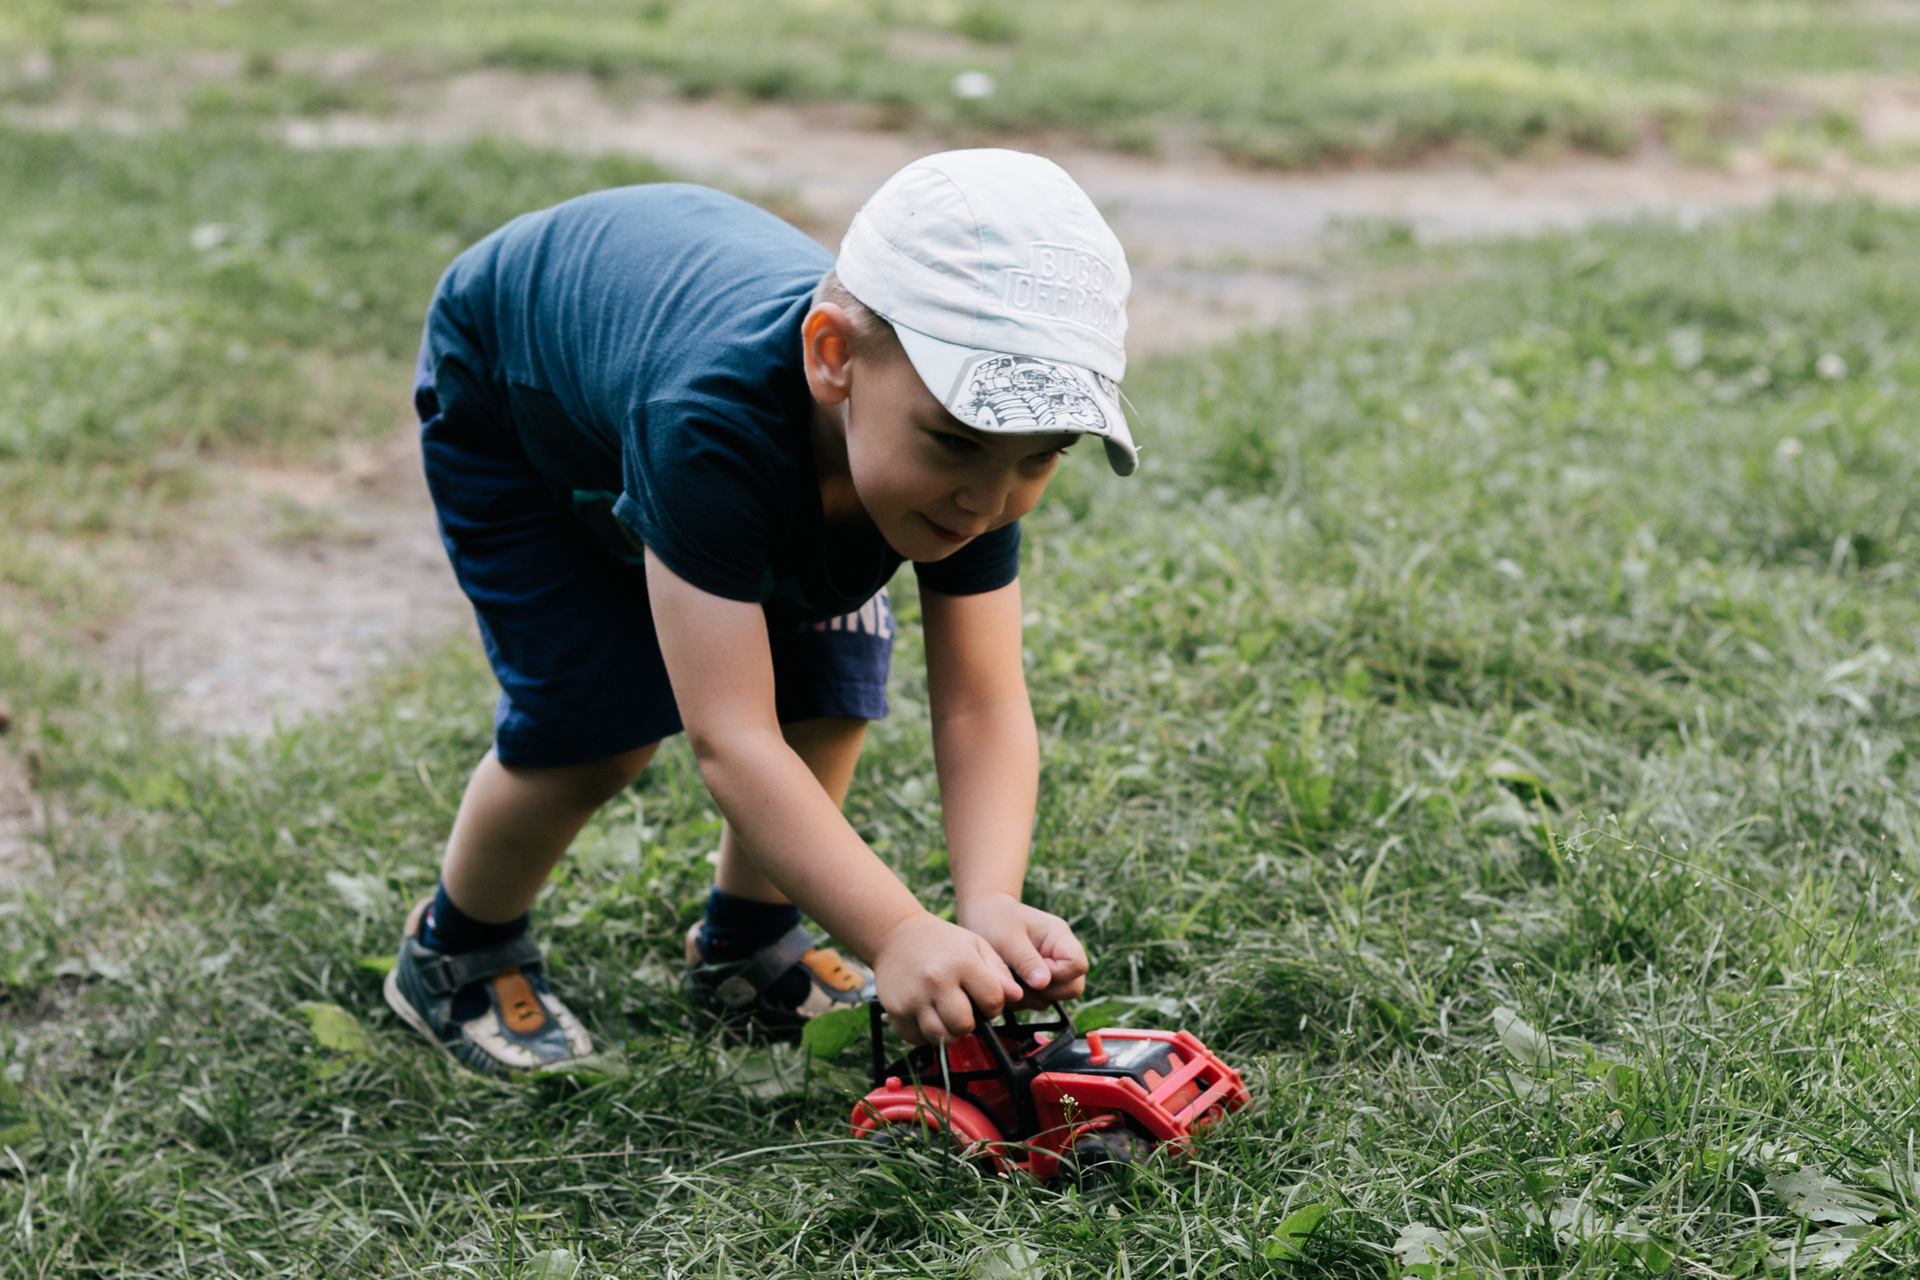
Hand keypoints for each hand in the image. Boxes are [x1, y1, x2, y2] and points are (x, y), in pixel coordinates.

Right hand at [871, 912, 1023, 1045]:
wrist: (895, 934)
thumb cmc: (942, 941)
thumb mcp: (976, 945)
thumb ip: (999, 971)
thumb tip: (1017, 997)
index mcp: (962, 963)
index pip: (992, 1001)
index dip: (993, 1005)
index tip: (984, 999)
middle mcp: (937, 982)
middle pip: (964, 1026)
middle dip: (969, 1024)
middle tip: (963, 1010)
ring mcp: (914, 998)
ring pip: (940, 1038)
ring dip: (947, 1032)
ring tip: (945, 1013)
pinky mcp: (896, 1011)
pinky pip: (917, 1039)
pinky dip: (925, 1033)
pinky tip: (927, 1014)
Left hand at [957, 893, 1087, 1007]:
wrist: (984, 915)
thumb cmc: (995, 920)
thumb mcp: (1007, 939)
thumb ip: (1026, 960)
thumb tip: (1043, 984)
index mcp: (1059, 937)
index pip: (1077, 965)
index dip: (1058, 976)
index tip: (1031, 972)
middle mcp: (1061, 955)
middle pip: (1073, 987)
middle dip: (1044, 992)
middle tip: (1017, 980)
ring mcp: (1052, 969)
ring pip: (1055, 998)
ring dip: (1029, 997)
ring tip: (1007, 980)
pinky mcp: (1039, 981)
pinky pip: (1039, 1000)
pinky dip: (1022, 999)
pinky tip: (1007, 984)